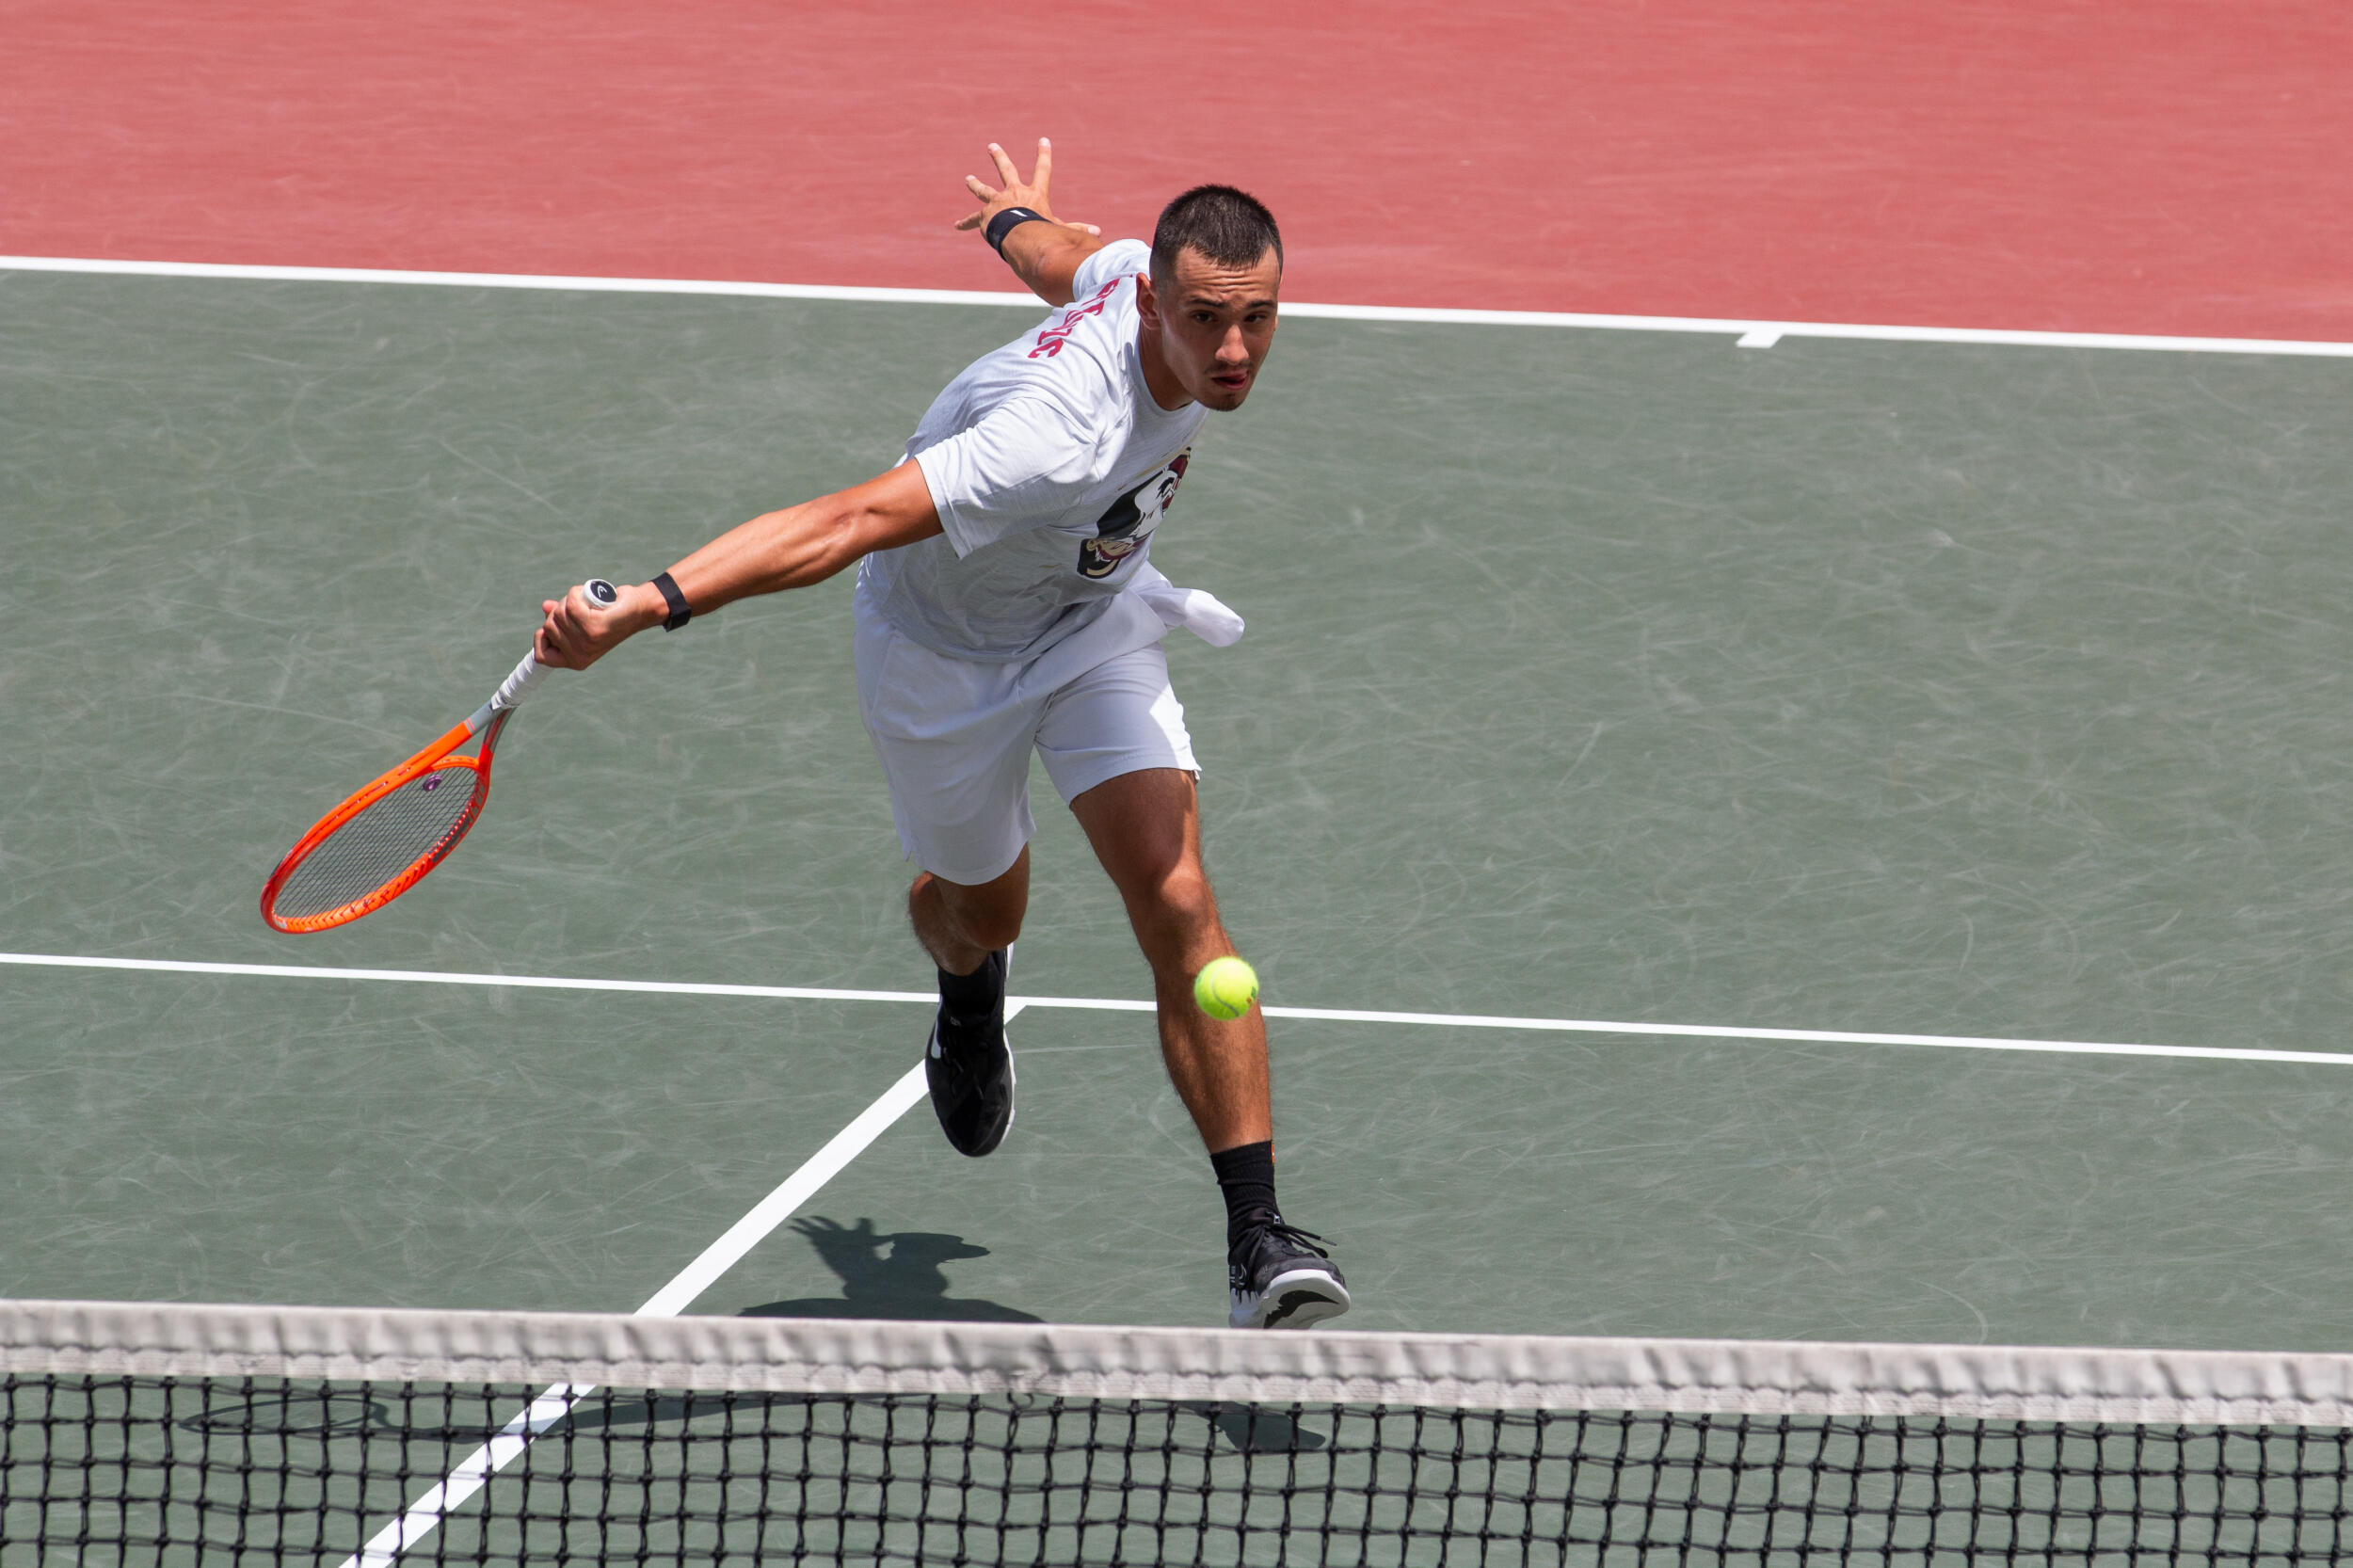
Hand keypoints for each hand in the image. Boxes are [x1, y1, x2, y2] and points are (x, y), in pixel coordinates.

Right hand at [534, 579, 661, 669]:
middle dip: (559, 612)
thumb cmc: (610, 615)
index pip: (541, 657)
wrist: (639, 610)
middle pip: (548, 626)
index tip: (550, 626)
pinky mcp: (594, 626)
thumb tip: (545, 606)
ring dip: (570, 600)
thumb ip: (563, 617)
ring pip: (558, 613)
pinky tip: (588, 595)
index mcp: (576, 660)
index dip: (541, 639)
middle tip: (581, 609)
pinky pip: (570, 604)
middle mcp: (580, 655)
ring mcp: (587, 642)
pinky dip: (577, 593)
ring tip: (588, 604)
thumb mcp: (582, 621)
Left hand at [953, 138, 1099, 238]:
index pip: (1043, 170)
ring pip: (984, 189)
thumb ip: (1077, 230)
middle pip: (1005, 170)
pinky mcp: (985, 215)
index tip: (1043, 140)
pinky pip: (973, 220)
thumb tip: (1098, 234)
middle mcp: (1014, 192)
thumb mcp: (1061, 230)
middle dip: (999, 157)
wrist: (1019, 237)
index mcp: (1035, 194)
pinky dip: (966, 223)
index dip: (1044, 154)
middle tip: (991, 146)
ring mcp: (997, 202)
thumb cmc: (1043, 233)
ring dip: (976, 184)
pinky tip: (957, 225)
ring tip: (969, 180)